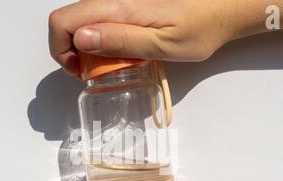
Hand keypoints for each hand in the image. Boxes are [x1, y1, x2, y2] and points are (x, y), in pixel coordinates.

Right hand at [49, 0, 282, 75]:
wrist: (221, 10)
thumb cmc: (197, 29)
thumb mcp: (161, 44)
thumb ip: (121, 41)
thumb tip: (81, 39)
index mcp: (117, 9)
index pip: (62, 22)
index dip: (61, 50)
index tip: (81, 71)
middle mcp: (112, 2)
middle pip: (68, 22)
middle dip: (72, 51)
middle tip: (96, 71)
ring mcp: (118, 5)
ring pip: (82, 24)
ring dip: (88, 49)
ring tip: (113, 64)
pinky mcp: (126, 10)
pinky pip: (99, 25)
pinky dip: (101, 43)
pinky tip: (122, 54)